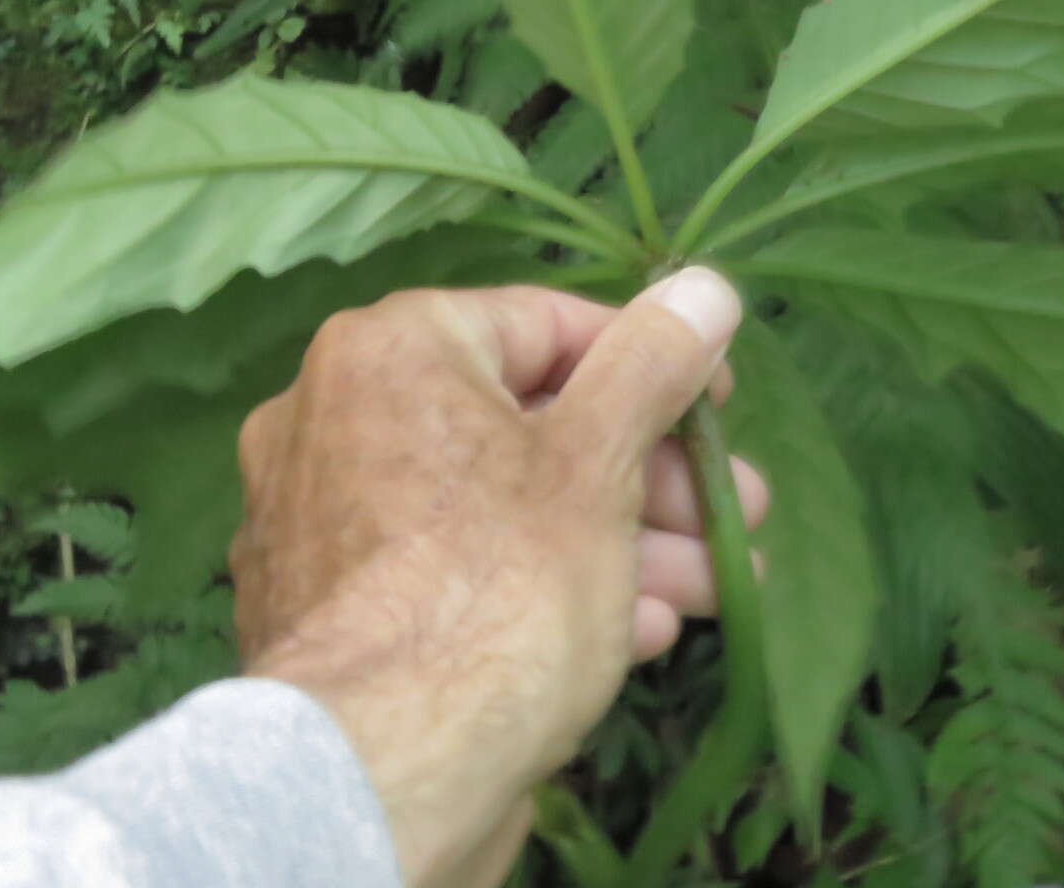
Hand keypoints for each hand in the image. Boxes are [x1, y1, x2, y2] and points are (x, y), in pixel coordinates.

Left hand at [229, 267, 761, 887]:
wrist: (380, 777)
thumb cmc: (497, 589)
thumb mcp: (599, 461)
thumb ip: (653, 364)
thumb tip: (704, 286)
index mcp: (389, 353)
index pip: (546, 323)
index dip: (652, 361)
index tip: (721, 406)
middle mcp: (335, 419)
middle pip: (528, 425)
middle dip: (649, 474)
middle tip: (737, 510)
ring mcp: (326, 524)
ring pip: (500, 507)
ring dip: (617, 539)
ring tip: (713, 586)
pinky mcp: (334, 617)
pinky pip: (455, 574)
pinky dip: (545, 589)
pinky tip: (635, 631)